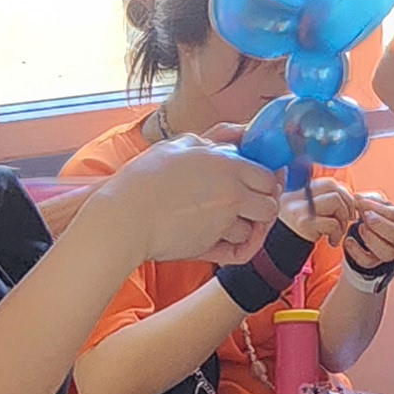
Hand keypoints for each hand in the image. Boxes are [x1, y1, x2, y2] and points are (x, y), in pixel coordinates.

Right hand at [100, 136, 280, 265]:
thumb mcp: (175, 146)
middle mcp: (232, 193)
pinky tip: (231, 242)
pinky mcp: (210, 246)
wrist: (123, 216)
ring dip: (245, 227)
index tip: (260, 185)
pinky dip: (239, 248)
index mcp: (227, 165)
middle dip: (263, 206)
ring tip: (225, 222)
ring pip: (254, 229)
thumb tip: (227, 144)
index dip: (267, 182)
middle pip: (270, 205)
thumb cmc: (141, 180)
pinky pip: (240, 251)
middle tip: (249, 206)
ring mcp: (223, 222)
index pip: (268, 175)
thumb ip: (207, 143)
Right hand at [282, 177, 358, 242]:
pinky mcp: (304, 224)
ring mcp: (299, 209)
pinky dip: (338, 233)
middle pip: (332, 186)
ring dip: (343, 218)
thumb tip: (349, 197)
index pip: (328, 183)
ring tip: (338, 232)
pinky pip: (332, 223)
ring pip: (335, 201)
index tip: (348, 208)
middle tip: (349, 218)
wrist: (279, 255)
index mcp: (297, 192)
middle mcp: (296, 197)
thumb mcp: (306, 213)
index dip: (344, 194)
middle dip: (347, 203)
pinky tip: (332, 242)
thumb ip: (322, 202)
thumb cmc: (298, 235)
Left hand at [340, 194, 393, 270]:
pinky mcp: (375, 262)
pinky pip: (368, 262)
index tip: (363, 203)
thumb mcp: (376, 203)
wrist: (373, 232)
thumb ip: (368, 199)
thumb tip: (357, 198)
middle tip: (365, 216)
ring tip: (360, 227)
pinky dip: (356, 252)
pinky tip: (348, 240)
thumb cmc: (376, 214)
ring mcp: (390, 252)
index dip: (380, 209)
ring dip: (371, 239)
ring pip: (387, 253)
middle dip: (379, 224)